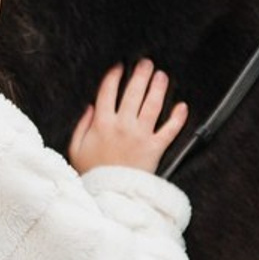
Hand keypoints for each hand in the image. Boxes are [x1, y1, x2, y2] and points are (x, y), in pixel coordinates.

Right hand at [67, 60, 188, 173]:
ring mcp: (140, 136)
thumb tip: (91, 107)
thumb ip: (82, 125)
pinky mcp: (155, 149)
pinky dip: (178, 118)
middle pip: (133, 93)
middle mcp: (122, 126)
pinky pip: (169, 130)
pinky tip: (182, 106)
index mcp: (101, 124)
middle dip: (140, 74)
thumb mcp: (76, 148)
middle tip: (146, 63)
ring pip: (152, 105)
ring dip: (158, 88)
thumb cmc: (92, 174)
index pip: (107, 92)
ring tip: (162, 76)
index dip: (114, 76)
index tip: (119, 67)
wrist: (109, 196)